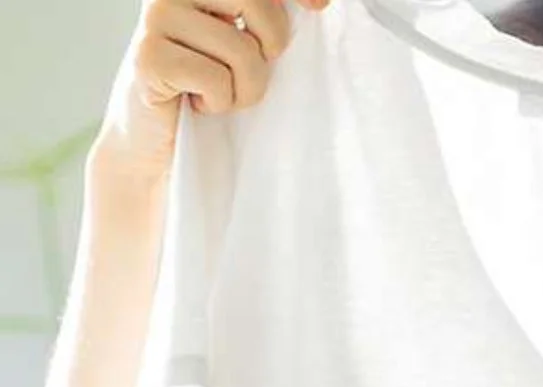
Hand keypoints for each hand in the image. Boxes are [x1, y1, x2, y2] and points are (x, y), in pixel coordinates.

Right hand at [94, 0, 327, 182]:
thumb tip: (319, 3)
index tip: (320, 7)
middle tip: (249, 71)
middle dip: (271, 46)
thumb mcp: (245, 45)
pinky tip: (195, 103)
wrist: (158, 142)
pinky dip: (218, 103)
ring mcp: (155, 19)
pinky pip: (216, 79)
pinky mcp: (148, 57)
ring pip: (241, 48)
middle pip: (256, 2)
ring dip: (244, 88)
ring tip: (219, 94)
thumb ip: (265, 15)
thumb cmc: (209, 90)